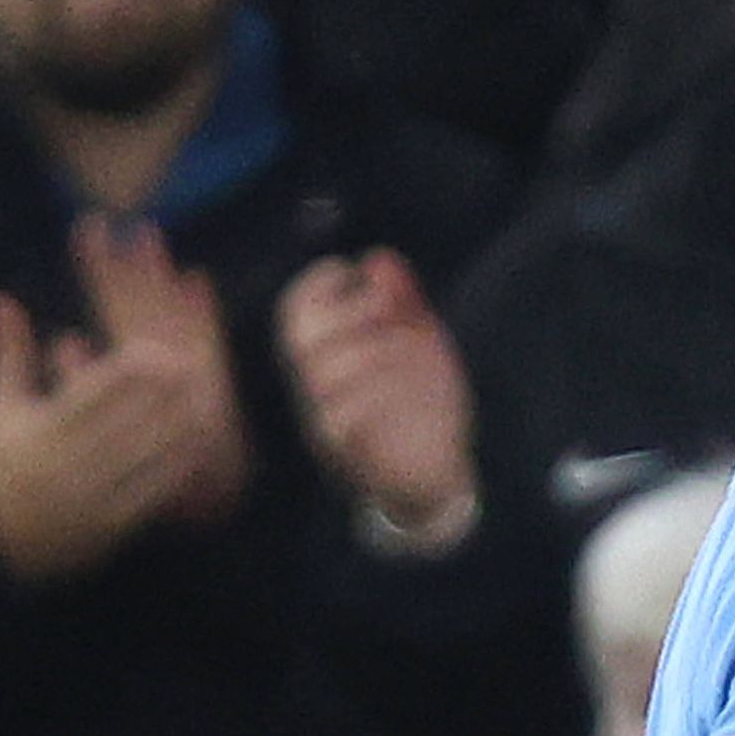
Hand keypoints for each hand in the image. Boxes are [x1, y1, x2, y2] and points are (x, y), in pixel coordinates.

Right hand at [0, 222, 246, 581]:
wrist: (0, 544)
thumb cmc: (6, 463)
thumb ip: (7, 355)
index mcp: (37, 435)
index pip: (85, 396)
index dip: (124, 372)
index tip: (157, 348)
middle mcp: (62, 467)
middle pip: (119, 423)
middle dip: (158, 394)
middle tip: (193, 364)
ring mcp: (87, 499)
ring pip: (139, 457)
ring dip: (174, 425)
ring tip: (204, 396)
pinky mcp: (110, 527)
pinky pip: (149, 493)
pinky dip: (174, 467)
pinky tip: (199, 443)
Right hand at [279, 248, 477, 536]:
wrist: (438, 478)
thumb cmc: (422, 403)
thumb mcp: (421, 344)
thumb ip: (402, 301)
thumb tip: (381, 257)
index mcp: (329, 355)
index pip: (296, 312)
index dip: (318, 284)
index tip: (354, 270)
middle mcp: (318, 388)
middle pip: (304, 340)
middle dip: (348, 311)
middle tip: (389, 306)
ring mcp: (328, 421)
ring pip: (325, 375)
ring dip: (371, 348)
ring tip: (408, 346)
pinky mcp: (349, 454)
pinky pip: (344, 418)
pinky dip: (377, 393)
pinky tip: (406, 385)